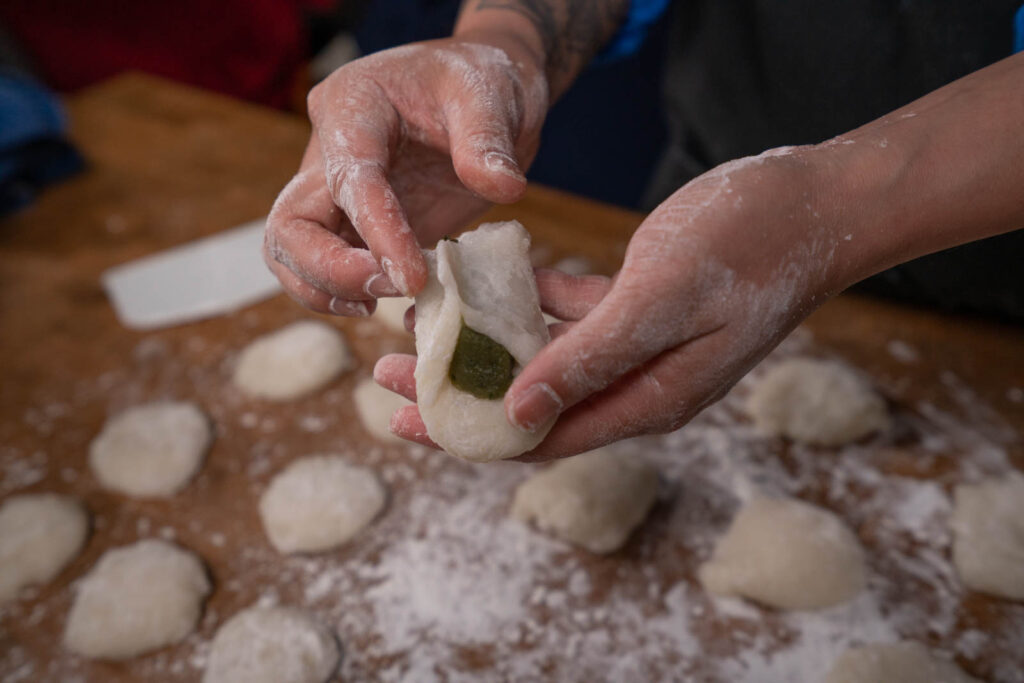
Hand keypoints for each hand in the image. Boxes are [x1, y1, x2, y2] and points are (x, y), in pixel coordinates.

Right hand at [263, 38, 548, 314]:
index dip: (375, 232)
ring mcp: (335, 193)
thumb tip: (503, 190)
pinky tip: (392, 304)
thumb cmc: (481, 81)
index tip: (411, 277)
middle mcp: (328, 151)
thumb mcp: (492, 95)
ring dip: (326, 290)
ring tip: (381, 304)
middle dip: (328, 270)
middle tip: (390, 291)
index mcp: (351, 104)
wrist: (486, 97)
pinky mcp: (357, 226)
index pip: (348, 177)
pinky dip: (347, 293)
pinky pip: (328, 268)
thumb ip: (488, 141)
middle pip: (290, 225)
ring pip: (293, 253)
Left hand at [376, 146, 848, 458]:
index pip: (540, 437)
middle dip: (457, 393)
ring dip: (484, 345)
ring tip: (420, 328)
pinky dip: (528, 301)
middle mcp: (637, 384)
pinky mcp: (639, 306)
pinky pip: (569, 313)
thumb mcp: (661, 300)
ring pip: (542, 357)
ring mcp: (638, 346)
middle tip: (386, 376)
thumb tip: (516, 413)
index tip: (403, 422)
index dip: (467, 434)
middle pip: (529, 402)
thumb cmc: (747, 246)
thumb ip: (590, 360)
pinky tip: (487, 281)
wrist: (811, 201)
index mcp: (646, 400)